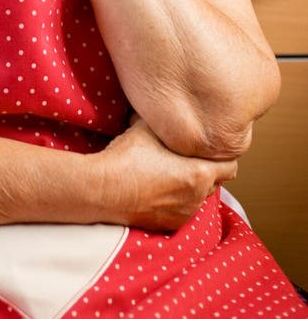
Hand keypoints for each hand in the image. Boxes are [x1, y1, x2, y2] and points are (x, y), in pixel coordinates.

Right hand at [90, 115, 237, 230]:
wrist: (104, 189)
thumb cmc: (127, 156)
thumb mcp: (149, 127)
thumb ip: (169, 121)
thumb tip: (171, 109)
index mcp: (199, 174)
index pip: (231, 167)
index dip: (221, 155)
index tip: (209, 147)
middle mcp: (197, 197)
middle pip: (216, 181)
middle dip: (207, 169)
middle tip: (190, 156)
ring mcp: (183, 214)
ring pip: (199, 196)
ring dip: (192, 184)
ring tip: (173, 171)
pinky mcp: (169, 225)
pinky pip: (183, 209)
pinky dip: (178, 199)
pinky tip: (160, 186)